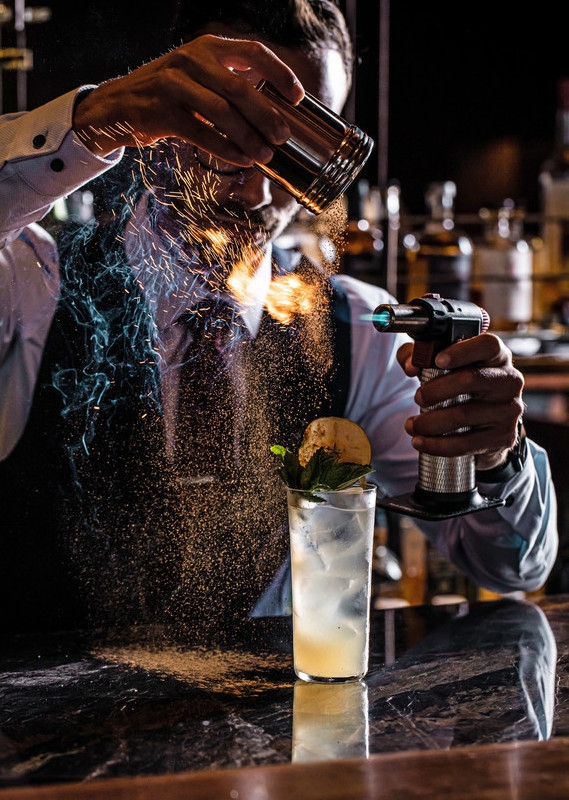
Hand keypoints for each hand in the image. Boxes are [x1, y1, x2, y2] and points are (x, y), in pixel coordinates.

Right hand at [73, 34, 303, 163]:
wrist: (117, 106)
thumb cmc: (167, 95)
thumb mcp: (197, 77)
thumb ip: (228, 85)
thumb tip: (271, 112)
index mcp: (207, 48)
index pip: (252, 52)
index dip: (279, 72)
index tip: (297, 96)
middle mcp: (191, 61)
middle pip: (240, 88)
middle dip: (267, 115)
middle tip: (283, 136)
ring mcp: (174, 85)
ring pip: (222, 113)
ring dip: (248, 137)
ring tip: (266, 155)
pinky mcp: (161, 112)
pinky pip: (201, 133)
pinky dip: (225, 149)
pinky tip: (242, 160)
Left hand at [397, 332, 523, 469]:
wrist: (488, 426)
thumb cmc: (461, 387)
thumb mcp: (441, 365)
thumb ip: (419, 355)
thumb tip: (410, 365)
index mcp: (497, 356)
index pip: (487, 345)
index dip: (462, 351)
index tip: (437, 360)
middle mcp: (509, 380)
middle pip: (470, 379)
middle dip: (436, 390)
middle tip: (417, 398)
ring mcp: (509, 410)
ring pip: (463, 415)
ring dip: (430, 423)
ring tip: (412, 425)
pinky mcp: (503, 437)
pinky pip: (466, 443)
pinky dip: (437, 445)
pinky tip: (421, 442)